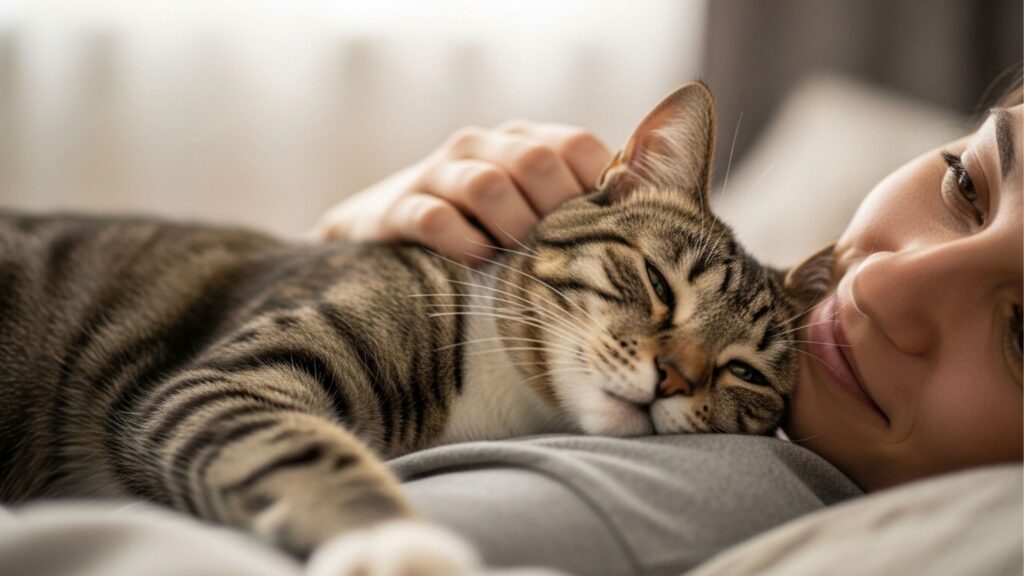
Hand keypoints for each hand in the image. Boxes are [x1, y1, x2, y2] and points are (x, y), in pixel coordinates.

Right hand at [312, 121, 611, 264]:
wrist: (383, 229)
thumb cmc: (480, 227)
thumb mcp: (527, 207)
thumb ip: (573, 207)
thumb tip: (640, 229)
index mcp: (522, 140)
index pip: (576, 145)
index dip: (598, 187)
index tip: (605, 233)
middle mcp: (481, 146)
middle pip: (535, 160)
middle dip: (555, 212)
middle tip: (560, 254)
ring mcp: (438, 173)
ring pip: (486, 185)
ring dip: (512, 229)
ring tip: (520, 263)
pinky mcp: (398, 208)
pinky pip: (434, 219)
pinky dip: (464, 245)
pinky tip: (478, 265)